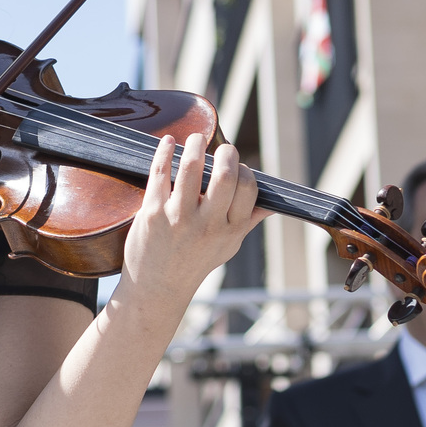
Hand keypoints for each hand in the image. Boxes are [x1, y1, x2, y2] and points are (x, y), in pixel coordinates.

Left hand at [117, 132, 266, 312]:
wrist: (157, 288)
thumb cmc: (195, 263)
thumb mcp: (228, 247)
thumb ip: (249, 221)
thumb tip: (273, 203)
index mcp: (231, 230)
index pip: (248, 187)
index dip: (244, 170)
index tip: (235, 167)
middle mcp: (208, 224)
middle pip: (225, 174)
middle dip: (226, 153)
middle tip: (221, 149)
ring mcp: (179, 218)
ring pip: (192, 168)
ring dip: (195, 145)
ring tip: (195, 138)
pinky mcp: (152, 213)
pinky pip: (160, 173)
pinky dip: (164, 151)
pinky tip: (168, 142)